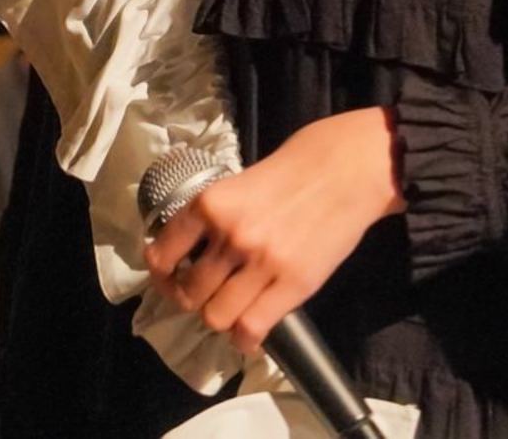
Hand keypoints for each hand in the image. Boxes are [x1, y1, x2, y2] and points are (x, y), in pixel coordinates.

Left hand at [143, 107, 403, 355]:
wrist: (346, 169)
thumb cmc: (294, 170)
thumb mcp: (239, 182)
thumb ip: (213, 217)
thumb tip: (186, 251)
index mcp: (211, 204)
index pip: (164, 255)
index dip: (161, 273)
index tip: (168, 276)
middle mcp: (231, 235)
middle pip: (188, 293)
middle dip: (191, 299)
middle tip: (202, 295)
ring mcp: (262, 262)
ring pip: (216, 316)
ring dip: (219, 318)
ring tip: (229, 309)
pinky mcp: (294, 284)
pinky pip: (251, 328)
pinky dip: (244, 338)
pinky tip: (247, 332)